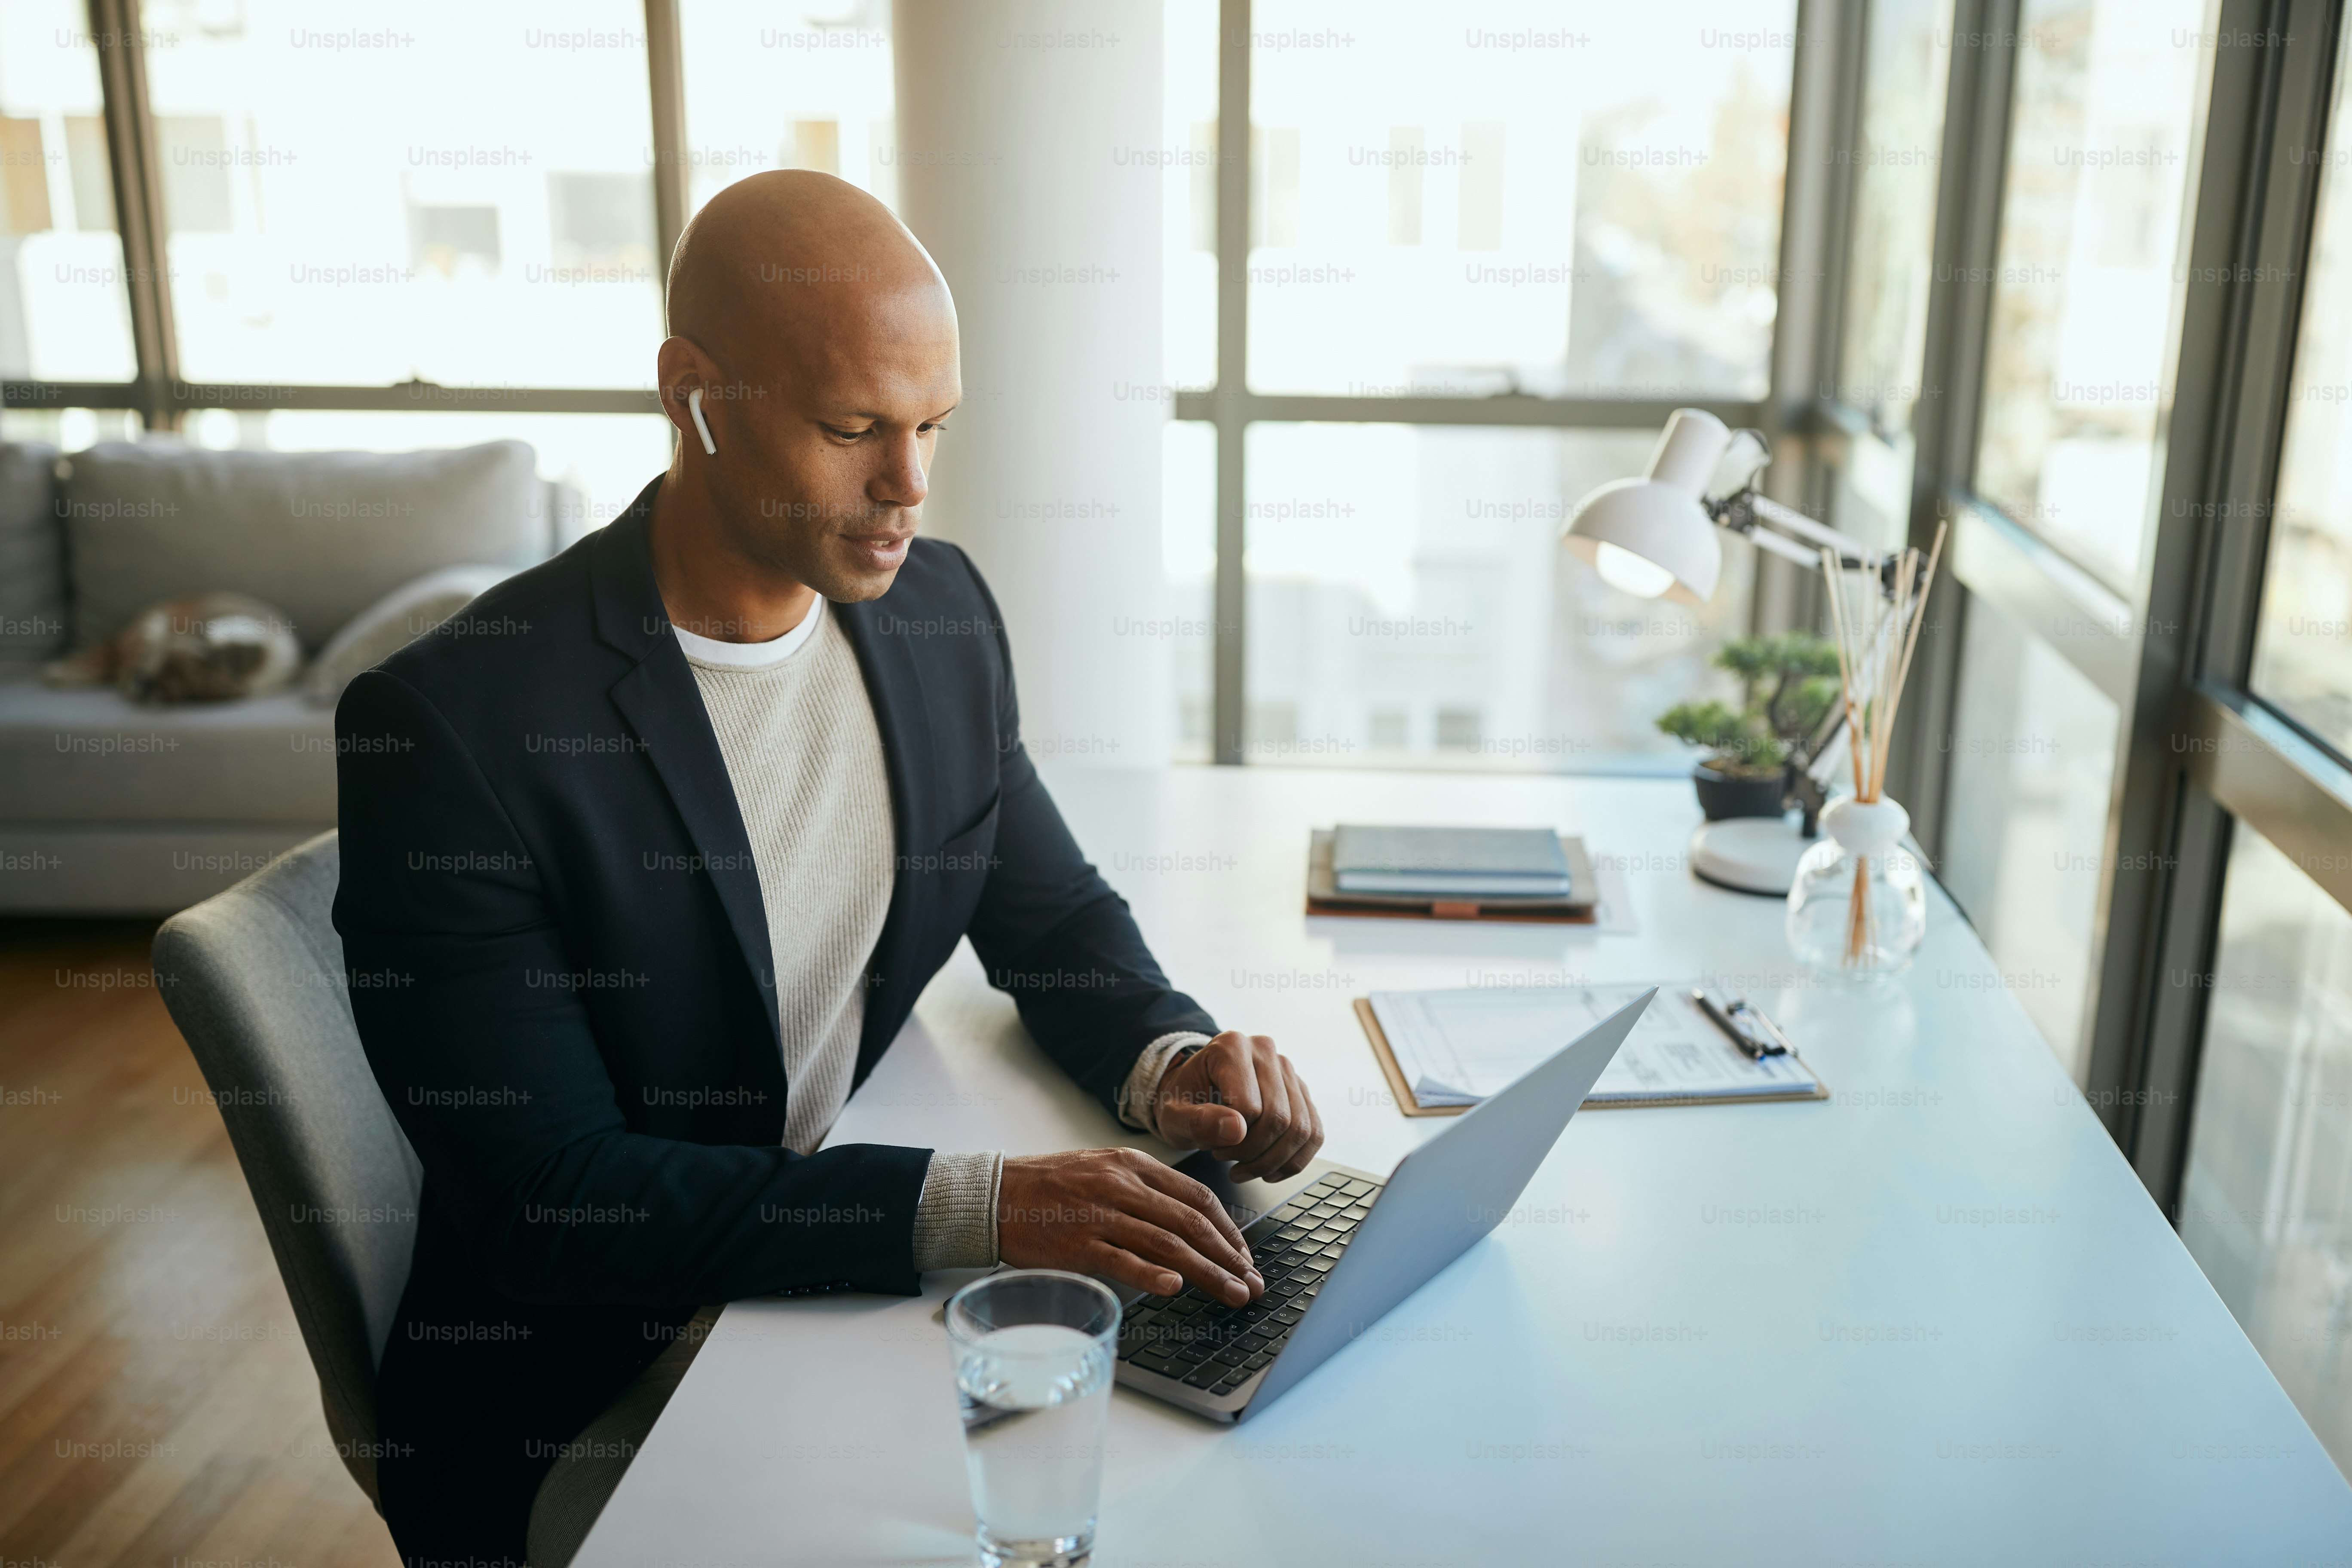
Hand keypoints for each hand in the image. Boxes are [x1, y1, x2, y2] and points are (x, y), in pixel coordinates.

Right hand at [999, 1148, 1262, 1303]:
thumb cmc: (1050, 1186)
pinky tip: (1176, 1287)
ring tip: (1232, 1294)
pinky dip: (1152, 1274)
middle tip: (1252, 1282)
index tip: (1244, 1255)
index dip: (1228, 1229)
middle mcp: (1121, 1186)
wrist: (995, 1194)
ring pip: (1167, 1243)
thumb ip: (1144, 1189)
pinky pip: (1122, 1259)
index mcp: (1132, 1165)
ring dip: (1207, 1272)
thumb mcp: (1103, 1169)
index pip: (1196, 1196)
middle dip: (1229, 1256)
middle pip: (1190, 1222)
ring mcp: (1100, 1215)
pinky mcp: (1077, 1244)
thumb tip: (1189, 1220)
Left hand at [1151, 1030, 1323, 1181]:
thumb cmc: (1181, 1102)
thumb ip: (1197, 1121)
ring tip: (1244, 1167)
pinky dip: (1294, 1161)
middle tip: (1226, 1159)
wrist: (1190, 1093)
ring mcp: (1287, 1070)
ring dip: (1274, 1161)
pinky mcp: (1300, 1091)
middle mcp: (1265, 1051)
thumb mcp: (1172, 1115)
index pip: (1249, 1106)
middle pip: (1280, 1118)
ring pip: (1301, 1129)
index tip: (1210, 1146)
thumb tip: (1237, 1130)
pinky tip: (1269, 1171)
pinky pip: (1314, 1133)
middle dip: (1254, 1154)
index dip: (1231, 1139)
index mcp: (1231, 1047)